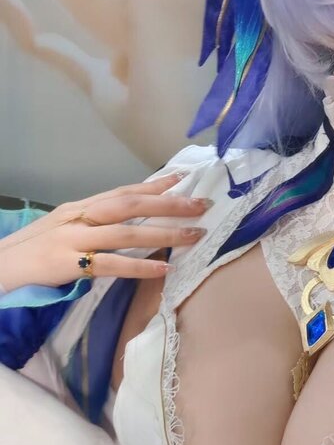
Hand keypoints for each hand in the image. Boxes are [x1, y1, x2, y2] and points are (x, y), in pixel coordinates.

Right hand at [0, 173, 210, 292]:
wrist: (0, 265)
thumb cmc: (37, 247)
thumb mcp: (67, 226)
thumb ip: (96, 221)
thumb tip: (132, 220)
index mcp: (82, 206)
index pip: (125, 191)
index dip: (156, 184)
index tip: (185, 178)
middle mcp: (80, 217)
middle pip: (131, 205)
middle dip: (169, 204)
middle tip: (202, 205)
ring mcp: (74, 239)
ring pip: (127, 232)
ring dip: (164, 233)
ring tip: (194, 235)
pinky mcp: (69, 264)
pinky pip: (111, 264)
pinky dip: (140, 266)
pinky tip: (164, 267)